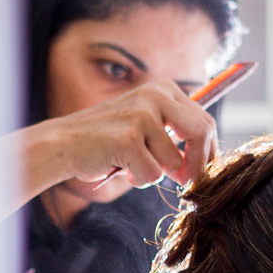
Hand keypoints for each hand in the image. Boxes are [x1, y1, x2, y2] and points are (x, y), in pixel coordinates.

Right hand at [37, 77, 217, 188]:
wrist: (62, 143)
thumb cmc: (105, 138)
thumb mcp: (144, 121)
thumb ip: (174, 129)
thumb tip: (210, 157)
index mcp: (163, 88)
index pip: (204, 121)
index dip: (209, 152)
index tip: (202, 172)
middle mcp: (155, 96)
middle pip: (202, 134)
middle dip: (199, 166)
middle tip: (187, 184)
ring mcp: (142, 116)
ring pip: (174, 161)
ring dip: (156, 173)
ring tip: (132, 165)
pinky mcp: (129, 139)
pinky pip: (153, 174)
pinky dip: (139, 180)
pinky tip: (120, 167)